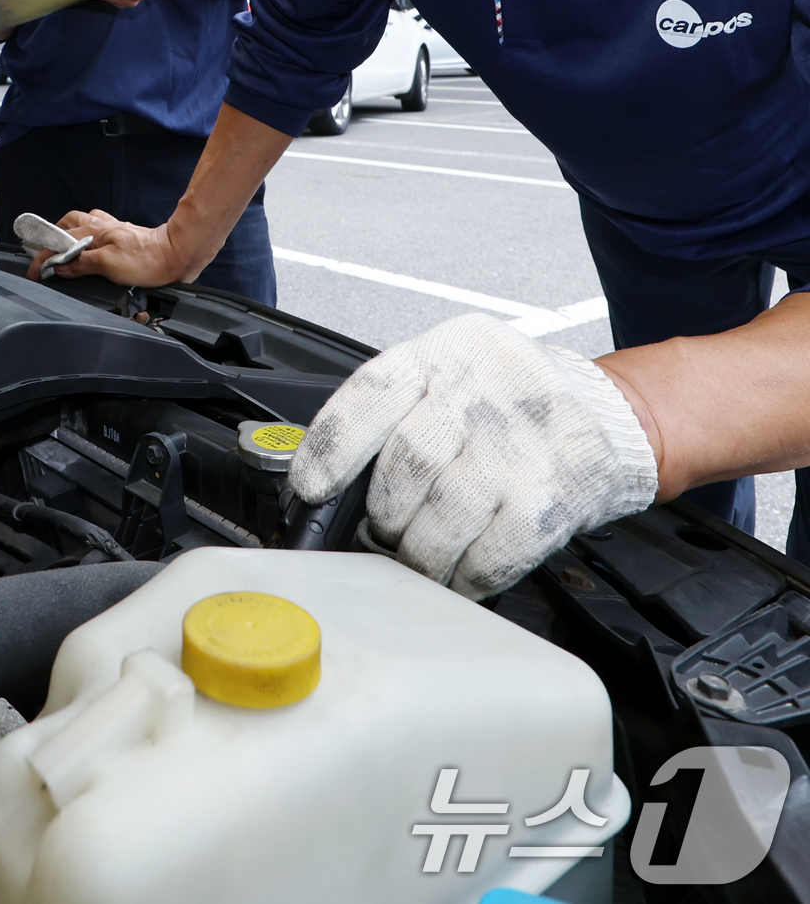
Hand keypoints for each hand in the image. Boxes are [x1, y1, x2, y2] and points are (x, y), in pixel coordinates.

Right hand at [25, 208, 199, 285]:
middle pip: (69, 222)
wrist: (177, 254)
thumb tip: (59, 266)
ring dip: (70, 232)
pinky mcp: (124, 237)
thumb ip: (81, 264)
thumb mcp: (109, 266)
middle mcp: (102, 226)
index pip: (59, 241)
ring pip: (84, 223)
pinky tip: (91, 247)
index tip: (34, 271)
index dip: (43, 256)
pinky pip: (99, 229)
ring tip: (63, 248)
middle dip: (53, 234)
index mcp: (95, 231)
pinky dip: (88, 235)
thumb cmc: (148, 260)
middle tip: (44, 251)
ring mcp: (114, 230)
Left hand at [289, 313, 658, 599]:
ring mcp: (522, 442)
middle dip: (385, 511)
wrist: (615, 413)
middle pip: (406, 463)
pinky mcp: (554, 495)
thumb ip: (403, 413)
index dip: (331, 448)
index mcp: (448, 352)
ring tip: (420, 554)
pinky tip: (463, 572)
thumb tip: (336, 481)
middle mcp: (483, 389)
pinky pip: (491, 554)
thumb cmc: (517, 403)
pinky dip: (467, 576)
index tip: (312, 489)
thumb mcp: (456, 377)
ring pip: (443, 517)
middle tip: (385, 528)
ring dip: (421, 552)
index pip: (372, 392)